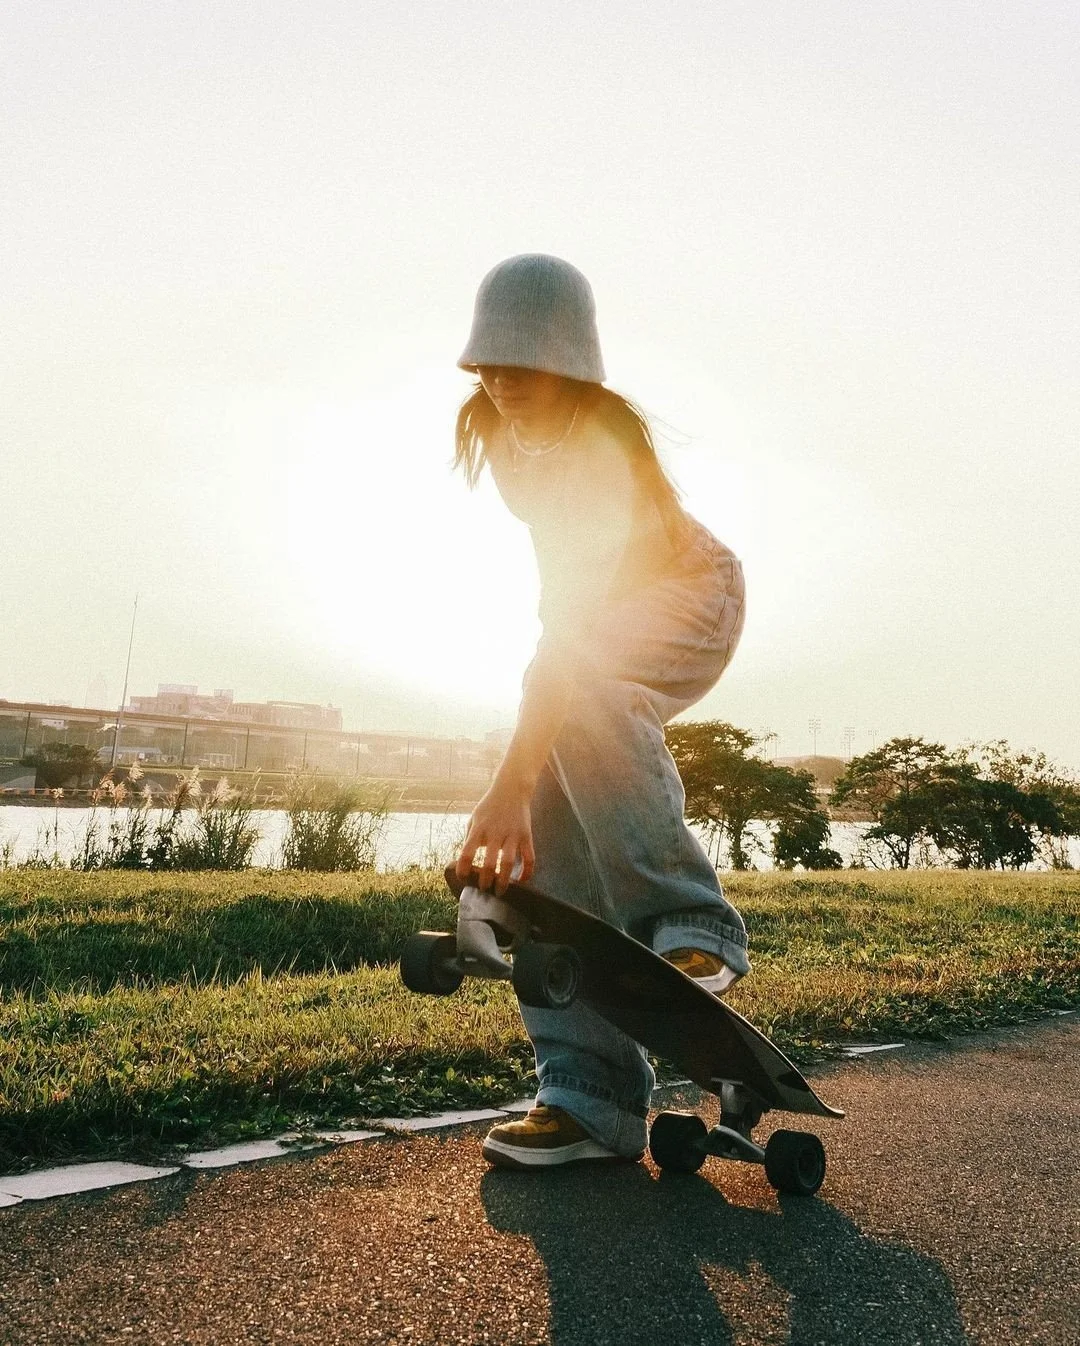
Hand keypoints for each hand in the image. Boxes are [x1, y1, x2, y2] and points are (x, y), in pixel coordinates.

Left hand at [455, 779, 534, 895]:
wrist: (512, 789)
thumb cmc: (489, 806)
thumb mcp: (474, 818)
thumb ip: (470, 838)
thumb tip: (465, 861)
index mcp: (479, 829)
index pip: (466, 853)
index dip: (463, 870)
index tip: (464, 879)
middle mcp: (495, 833)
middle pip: (489, 863)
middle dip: (486, 881)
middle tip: (484, 891)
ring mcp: (512, 835)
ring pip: (508, 863)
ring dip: (504, 881)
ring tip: (500, 892)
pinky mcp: (526, 835)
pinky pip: (529, 857)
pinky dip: (527, 872)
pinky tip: (521, 881)